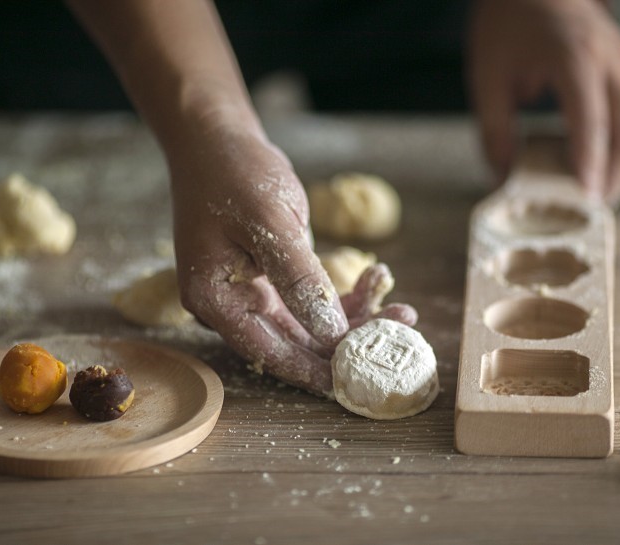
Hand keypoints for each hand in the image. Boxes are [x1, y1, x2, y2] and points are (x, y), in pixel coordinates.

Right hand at [168, 123, 414, 395]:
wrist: (218, 140)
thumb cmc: (234, 174)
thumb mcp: (270, 223)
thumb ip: (298, 279)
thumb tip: (331, 333)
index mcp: (217, 300)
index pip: (271, 352)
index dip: (316, 370)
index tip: (359, 381)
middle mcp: (233, 304)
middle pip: (296, 342)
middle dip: (349, 341)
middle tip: (400, 332)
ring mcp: (253, 292)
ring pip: (311, 322)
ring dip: (355, 317)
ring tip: (402, 310)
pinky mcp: (273, 277)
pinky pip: (312, 298)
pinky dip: (344, 294)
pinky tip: (377, 278)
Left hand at [468, 0, 619, 204]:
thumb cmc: (507, 21)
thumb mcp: (486, 75)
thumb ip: (494, 130)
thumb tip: (504, 178)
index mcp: (573, 55)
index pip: (590, 118)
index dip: (590, 162)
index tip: (586, 198)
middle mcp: (609, 58)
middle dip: (617, 174)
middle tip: (592, 206)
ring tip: (596, 193)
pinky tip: (598, 166)